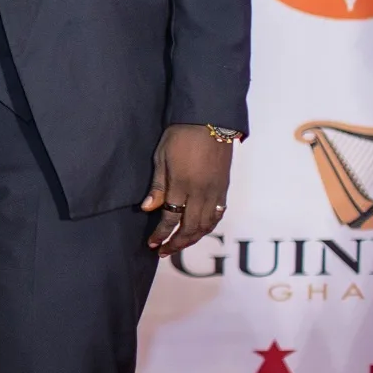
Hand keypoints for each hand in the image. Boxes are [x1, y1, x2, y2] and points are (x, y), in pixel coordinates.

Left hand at [142, 123, 232, 255]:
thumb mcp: (161, 156)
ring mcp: (216, 191)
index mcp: (182, 183)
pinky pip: (218, 214)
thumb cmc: (180, 135)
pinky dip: (208, 227)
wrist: (210, 120)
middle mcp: (202, 191)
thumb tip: (147, 208)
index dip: (161, 233)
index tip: (152, 244)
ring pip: (206, 224)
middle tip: (163, 251)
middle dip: (176, 242)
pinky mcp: (225, 188)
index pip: (171, 217)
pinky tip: (198, 231)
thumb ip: (157, 185)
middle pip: (191, 227)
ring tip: (178, 245)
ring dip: (192, 239)